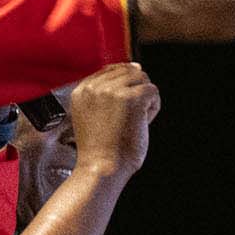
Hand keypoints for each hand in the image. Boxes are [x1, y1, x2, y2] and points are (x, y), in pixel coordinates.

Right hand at [65, 61, 161, 184]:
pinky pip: (153, 91)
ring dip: (145, 98)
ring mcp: (112, 91)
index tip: (125, 104)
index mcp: (80, 91)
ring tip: (135, 120)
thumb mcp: (91, 114)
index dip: (123, 85)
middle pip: (128, 71)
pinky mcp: (132, 98)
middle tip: (129, 117)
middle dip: (135, 91)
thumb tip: (136, 67)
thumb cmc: (100, 148)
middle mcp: (94, 87)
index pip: (109, 70)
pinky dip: (153, 108)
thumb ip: (104, 93)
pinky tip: (142, 122)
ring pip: (142, 78)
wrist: (102, 167)